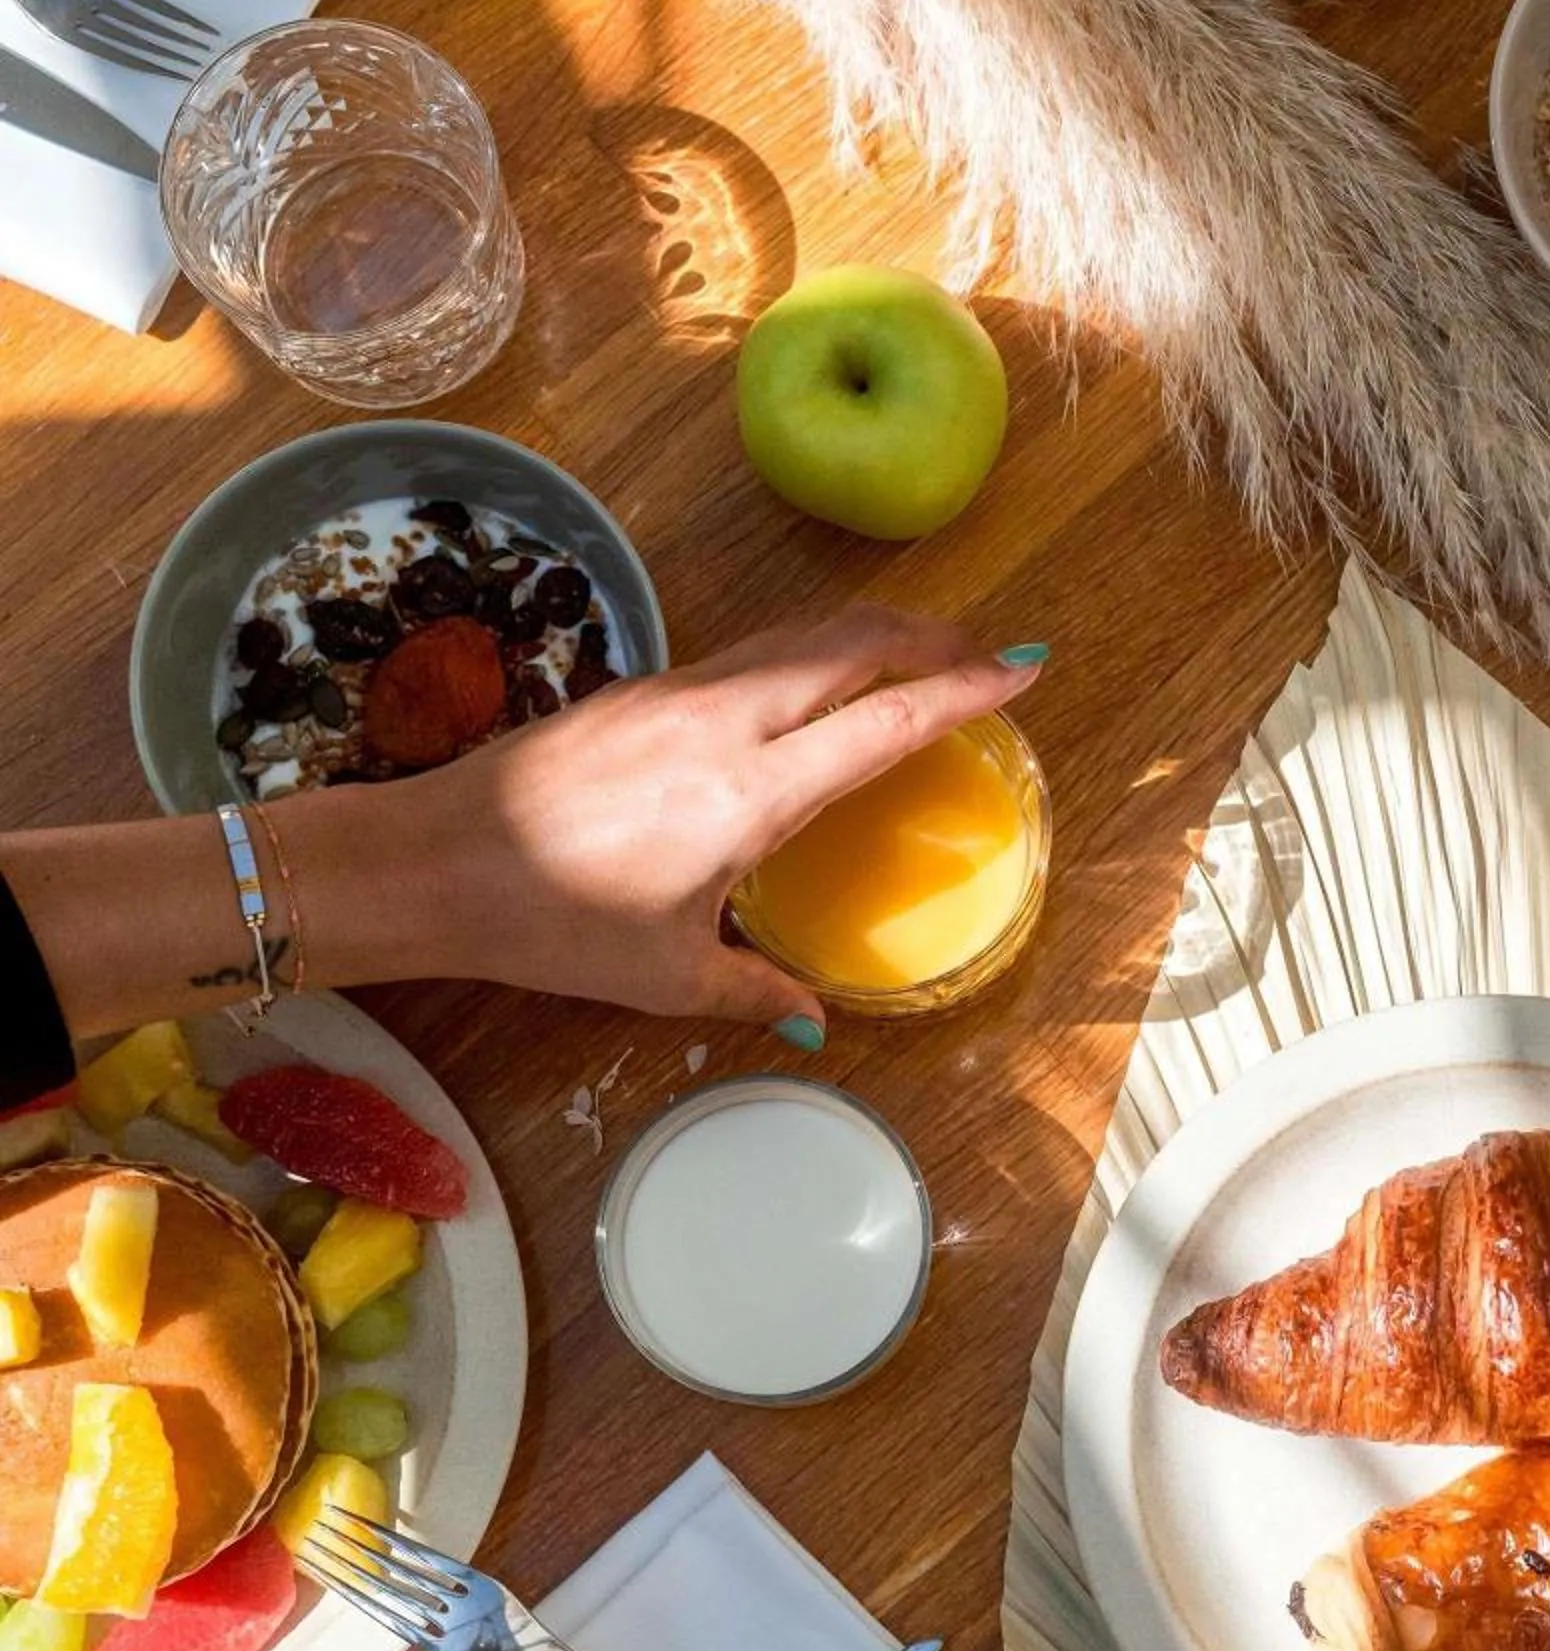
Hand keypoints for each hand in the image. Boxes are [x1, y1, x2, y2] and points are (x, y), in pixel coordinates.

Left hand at [290, 605, 1040, 1034]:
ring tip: (916, 655)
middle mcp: (724, 721)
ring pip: (798, 634)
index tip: (1020, 669)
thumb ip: (752, 986)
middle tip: (984, 652)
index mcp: (750, 792)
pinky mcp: (639, 690)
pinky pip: (750, 653)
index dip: (960, 689)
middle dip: (930, 635)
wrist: (428, 862)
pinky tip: (813, 688)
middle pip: (851, 642)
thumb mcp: (665, 975)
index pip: (883, 721)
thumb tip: (815, 1016)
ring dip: (871, 633)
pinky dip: (810, 653)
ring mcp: (678, 693)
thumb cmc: (551, 926)